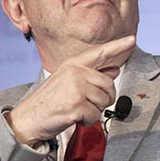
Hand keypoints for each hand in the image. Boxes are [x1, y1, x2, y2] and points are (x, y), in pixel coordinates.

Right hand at [6, 35, 135, 145]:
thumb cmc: (48, 102)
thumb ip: (91, 76)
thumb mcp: (68, 82)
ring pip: (104, 101)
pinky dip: (87, 121)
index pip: (100, 53)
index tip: (132, 39)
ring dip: (94, 111)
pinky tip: (73, 117)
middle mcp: (75, 72)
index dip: (118, 46)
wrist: (27, 118)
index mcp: (73, 64)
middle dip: (102, 99)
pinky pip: (95, 115)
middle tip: (86, 103)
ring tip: (76, 109)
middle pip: (109, 85)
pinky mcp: (76, 105)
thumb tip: (113, 70)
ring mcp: (76, 88)